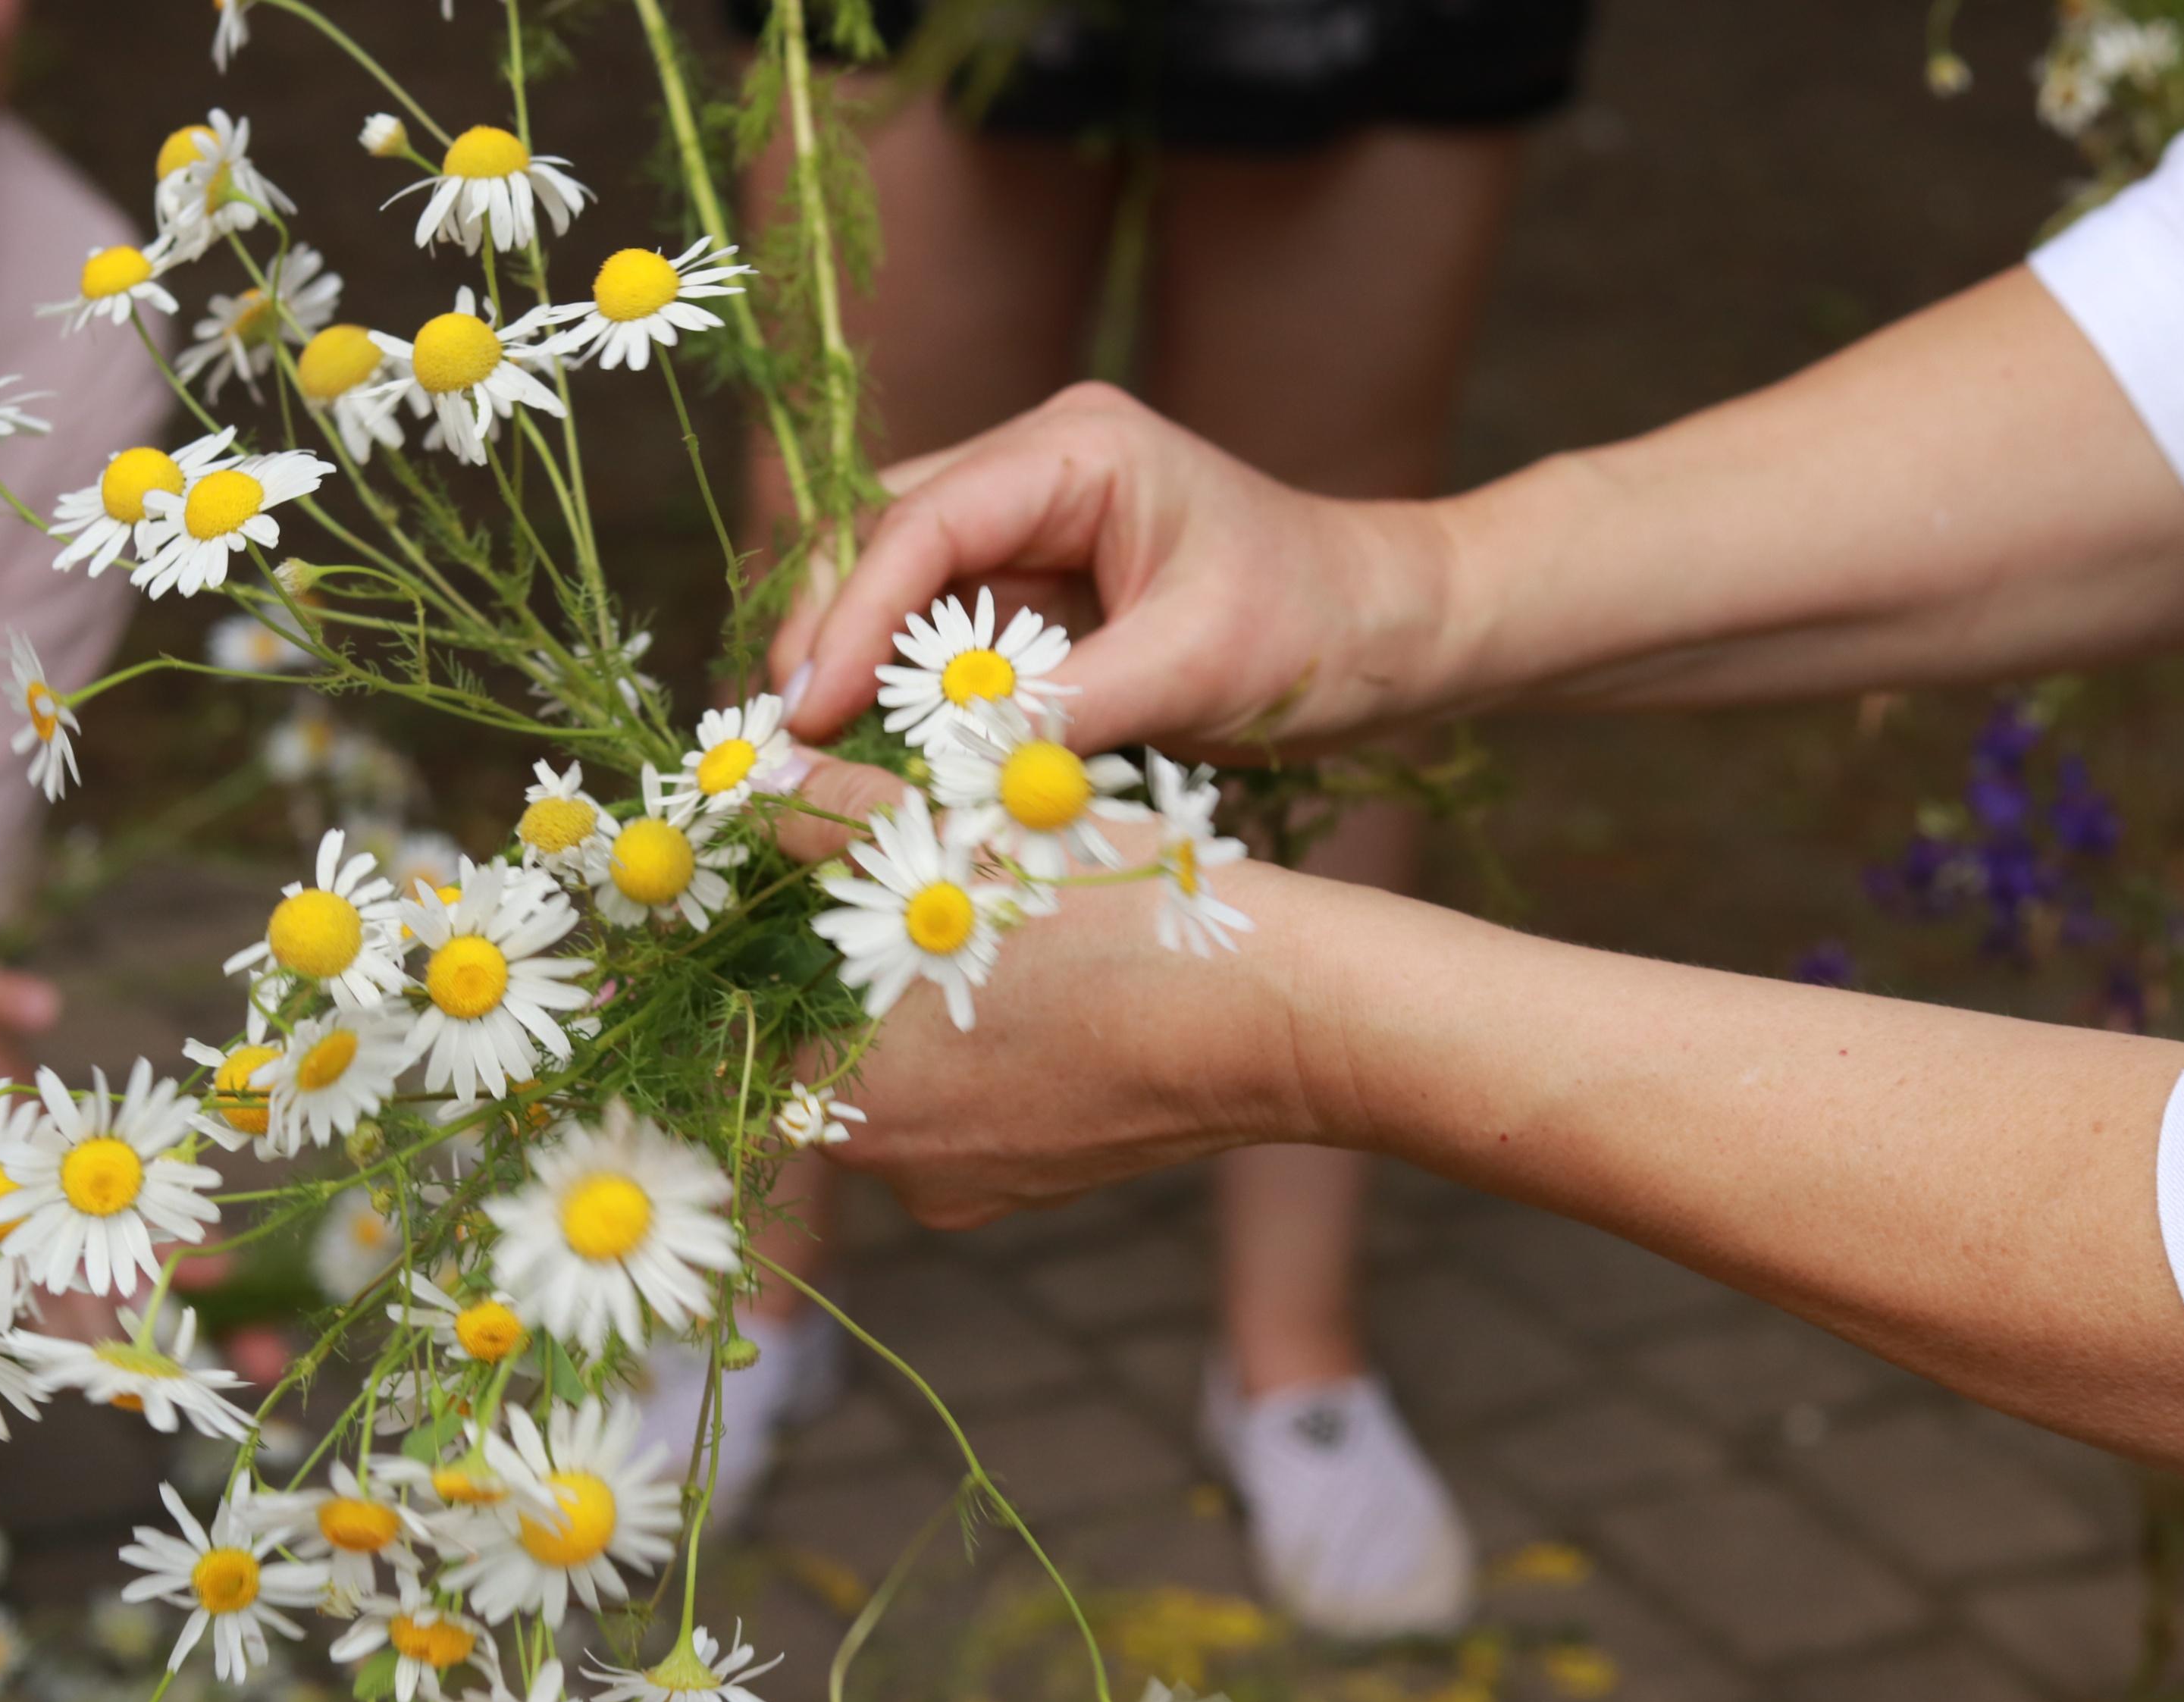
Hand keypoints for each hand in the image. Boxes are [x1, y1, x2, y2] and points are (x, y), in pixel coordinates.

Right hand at [768, 383, 1461, 760]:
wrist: (1395, 634)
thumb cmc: (1321, 631)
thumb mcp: (1195, 672)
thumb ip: (1062, 714)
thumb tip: (943, 769)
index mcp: (1078, 450)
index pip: (922, 523)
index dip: (851, 618)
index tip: (808, 710)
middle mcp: (1037, 468)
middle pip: (883, 541)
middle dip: (829, 639)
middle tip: (788, 742)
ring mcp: (1030, 525)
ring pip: (897, 589)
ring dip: (857, 670)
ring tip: (817, 757)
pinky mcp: (1036, 587)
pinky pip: (939, 636)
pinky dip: (904, 694)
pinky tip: (877, 753)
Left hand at [778, 759, 1314, 1228]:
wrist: (1281, 1017)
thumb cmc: (1112, 923)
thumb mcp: (963, 839)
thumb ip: (845, 820)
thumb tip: (769, 780)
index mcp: (847, 1103)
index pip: (762, 1016)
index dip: (783, 932)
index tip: (822, 870)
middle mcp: (900, 1169)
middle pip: (836, 1044)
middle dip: (859, 957)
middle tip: (910, 869)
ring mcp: (984, 1183)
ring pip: (918, 1067)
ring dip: (932, 990)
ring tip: (990, 906)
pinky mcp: (1053, 1176)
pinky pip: (989, 1094)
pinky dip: (999, 1031)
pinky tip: (1049, 964)